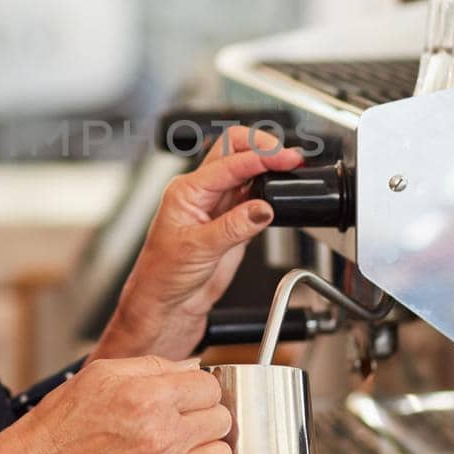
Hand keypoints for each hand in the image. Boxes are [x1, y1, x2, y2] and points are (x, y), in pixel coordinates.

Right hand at [14, 356, 231, 453]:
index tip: (187, 391)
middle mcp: (162, 436)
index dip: (199, 385)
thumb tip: (191, 367)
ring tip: (185, 442)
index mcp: (149, 398)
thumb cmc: (66, 419)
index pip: (210, 386)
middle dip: (205, 413)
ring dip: (207, 447)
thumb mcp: (104, 372)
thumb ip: (155, 365)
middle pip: (221, 419)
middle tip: (184, 415)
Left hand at [97, 125, 303, 360]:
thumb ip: (234, 227)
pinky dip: (270, 193)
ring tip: (291, 171)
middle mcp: (202, 193)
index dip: (260, 157)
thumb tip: (263, 208)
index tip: (285, 158)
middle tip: (289, 157)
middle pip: (235, 150)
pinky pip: (255, 199)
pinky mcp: (233, 224)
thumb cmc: (163, 276)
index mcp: (186, 191)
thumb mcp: (198, 250)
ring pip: (247, 172)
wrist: (166, 306)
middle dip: (263, 147)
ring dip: (268, 168)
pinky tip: (281, 195)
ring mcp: (219, 207)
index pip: (229, 162)